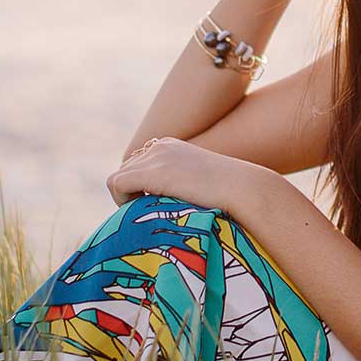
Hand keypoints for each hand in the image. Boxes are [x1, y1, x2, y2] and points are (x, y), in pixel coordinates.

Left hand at [107, 136, 274, 218]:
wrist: (243, 189)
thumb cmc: (230, 194)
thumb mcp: (199, 183)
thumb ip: (178, 185)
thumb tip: (162, 204)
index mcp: (170, 146)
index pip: (137, 164)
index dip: (138, 187)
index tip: (150, 205)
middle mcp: (160, 146)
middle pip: (125, 170)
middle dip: (130, 193)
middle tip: (148, 213)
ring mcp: (156, 157)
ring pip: (118, 179)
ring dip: (127, 199)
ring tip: (147, 214)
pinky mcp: (153, 172)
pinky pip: (117, 184)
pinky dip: (122, 201)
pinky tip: (143, 211)